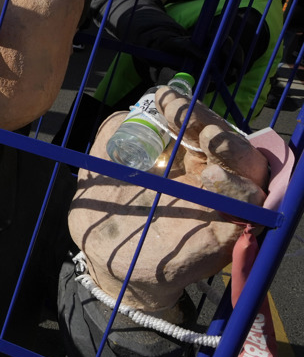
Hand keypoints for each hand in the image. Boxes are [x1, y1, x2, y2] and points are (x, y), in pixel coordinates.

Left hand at [69, 87, 269, 312]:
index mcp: (188, 160)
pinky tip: (213, 179)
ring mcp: (220, 208)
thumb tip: (134, 109)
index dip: (188, 108)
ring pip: (251, 174)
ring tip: (207, 138)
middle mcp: (212, 180)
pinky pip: (245, 214)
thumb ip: (117, 133)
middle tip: (186, 114)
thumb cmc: (111, 208)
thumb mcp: (105, 163)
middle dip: (212, 124)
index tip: (164, 98)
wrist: (105, 258)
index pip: (202, 126)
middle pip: (233, 145)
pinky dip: (236, 193)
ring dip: (233, 152)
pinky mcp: (222, 238)